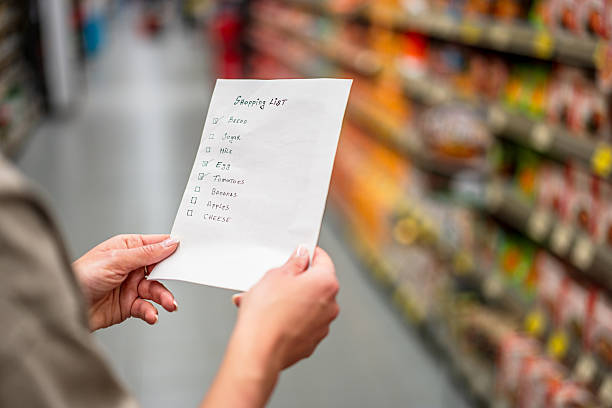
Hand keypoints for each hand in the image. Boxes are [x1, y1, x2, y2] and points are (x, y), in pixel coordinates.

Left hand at [72, 234, 179, 330]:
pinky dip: (151, 311)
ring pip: (156, 289)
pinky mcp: (129, 305)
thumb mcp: (117, 260)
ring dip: (163, 297)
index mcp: (127, 248)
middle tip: (181, 279)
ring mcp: (130, 286)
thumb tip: (169, 243)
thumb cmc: (81, 276)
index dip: (171, 247)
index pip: (156, 245)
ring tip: (168, 304)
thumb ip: (146, 253)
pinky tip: (152, 314)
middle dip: (171, 276)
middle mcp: (131, 266)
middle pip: (160, 269)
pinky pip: (147, 307)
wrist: (64, 307)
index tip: (187, 252)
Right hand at [234, 246, 339, 369]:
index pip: (323, 260)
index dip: (309, 253)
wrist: (259, 351)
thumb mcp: (276, 275)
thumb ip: (294, 263)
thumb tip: (302, 257)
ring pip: (306, 305)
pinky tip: (267, 318)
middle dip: (295, 280)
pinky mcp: (311, 342)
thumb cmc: (267, 312)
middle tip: (274, 279)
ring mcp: (322, 326)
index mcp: (326, 283)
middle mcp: (331, 305)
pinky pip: (301, 323)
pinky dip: (288, 318)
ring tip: (261, 301)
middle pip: (315, 284)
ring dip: (288, 300)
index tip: (299, 252)